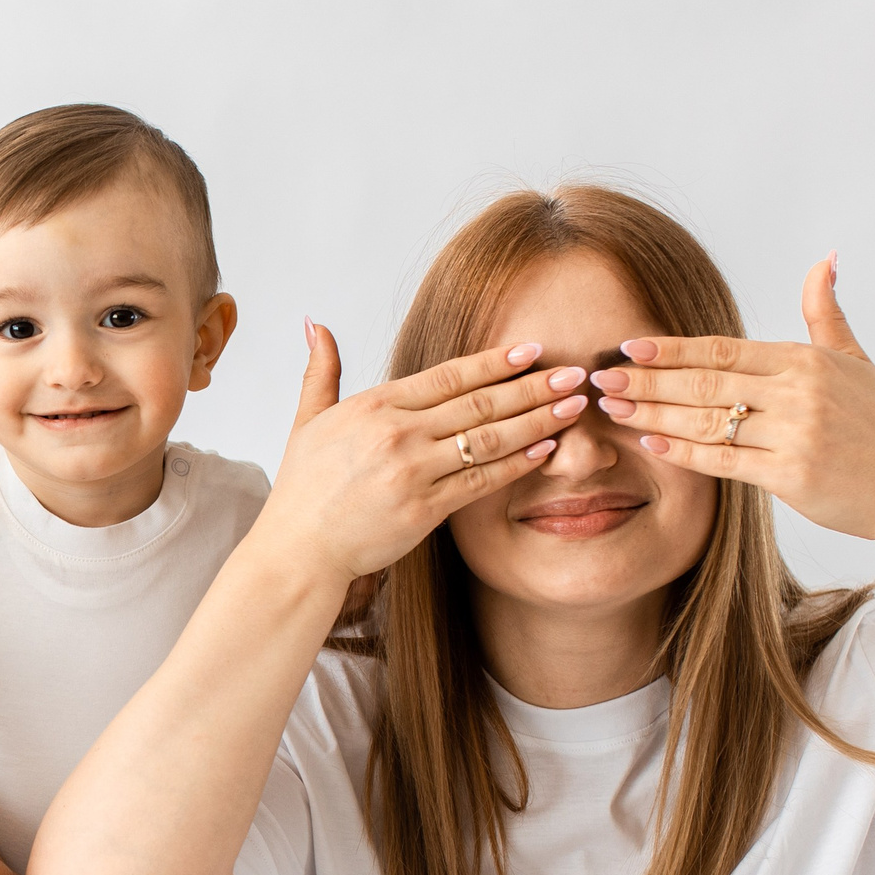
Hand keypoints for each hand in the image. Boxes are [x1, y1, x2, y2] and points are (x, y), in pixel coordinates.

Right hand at [249, 321, 589, 588]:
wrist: (299, 550)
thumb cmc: (304, 489)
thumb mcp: (307, 420)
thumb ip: (320, 371)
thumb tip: (318, 324)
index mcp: (374, 405)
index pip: (449, 375)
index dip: (496, 361)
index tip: (532, 350)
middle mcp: (397, 433)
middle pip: (479, 402)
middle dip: (533, 386)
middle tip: (576, 372)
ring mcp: (413, 471)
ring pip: (488, 439)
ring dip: (537, 420)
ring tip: (575, 406)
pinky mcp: (424, 509)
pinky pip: (480, 480)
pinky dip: (516, 464)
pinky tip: (545, 449)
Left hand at [584, 256, 874, 541]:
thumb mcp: (855, 362)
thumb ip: (825, 315)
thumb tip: (824, 259)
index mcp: (805, 362)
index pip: (724, 351)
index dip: (672, 349)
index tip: (628, 348)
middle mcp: (799, 393)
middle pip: (707, 383)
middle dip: (649, 381)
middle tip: (602, 379)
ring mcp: (796, 434)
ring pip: (708, 421)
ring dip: (654, 416)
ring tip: (613, 409)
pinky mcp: (792, 476)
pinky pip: (724, 461)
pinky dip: (683, 453)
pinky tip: (650, 443)